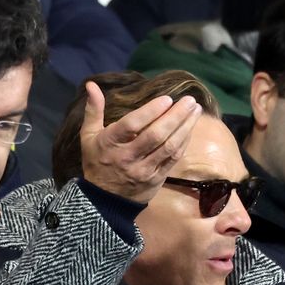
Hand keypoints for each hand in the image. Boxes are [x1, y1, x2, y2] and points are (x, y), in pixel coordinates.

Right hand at [77, 80, 200, 202]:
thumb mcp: (88, 136)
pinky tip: (190, 129)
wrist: (103, 200)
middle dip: (176, 116)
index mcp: (110, 143)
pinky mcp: (156, 179)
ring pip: (169, 147)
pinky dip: (184, 142)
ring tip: (196, 111)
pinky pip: (173, 159)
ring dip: (185, 127)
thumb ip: (93, 110)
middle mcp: (127, 157)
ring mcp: (143, 170)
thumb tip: (91, 84)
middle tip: (190, 101)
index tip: (167, 99)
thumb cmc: (97, 161)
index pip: (132, 125)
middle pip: (155, 135)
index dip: (151, 111)